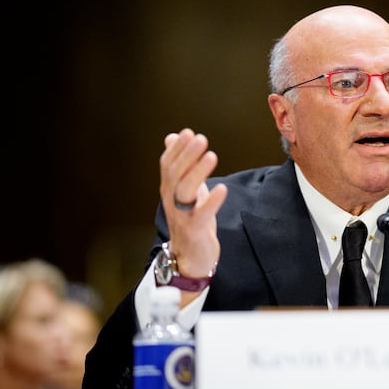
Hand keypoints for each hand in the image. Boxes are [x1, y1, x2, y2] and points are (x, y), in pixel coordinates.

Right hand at [159, 128, 227, 294]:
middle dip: (187, 155)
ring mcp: (182, 215)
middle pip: (175, 174)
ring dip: (197, 172)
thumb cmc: (189, 220)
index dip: (177, 149)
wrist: (189, 256)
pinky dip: (211, 201)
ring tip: (211, 156)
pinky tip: (221, 189)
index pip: (167, 165)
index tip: (188, 132)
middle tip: (200, 138)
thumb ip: (180, 164)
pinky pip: (202, 214)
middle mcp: (172, 201)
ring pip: (185, 191)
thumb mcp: (183, 189)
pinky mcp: (195, 230)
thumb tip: (171, 137)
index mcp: (169, 190)